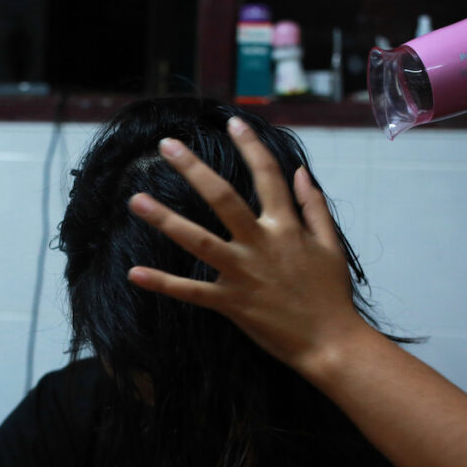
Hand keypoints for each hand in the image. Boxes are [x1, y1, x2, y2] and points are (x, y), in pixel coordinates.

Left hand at [125, 116, 368, 377]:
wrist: (332, 343)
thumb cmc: (331, 295)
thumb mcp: (332, 245)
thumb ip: (314, 206)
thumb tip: (302, 171)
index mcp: (287, 227)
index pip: (268, 176)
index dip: (250, 146)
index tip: (231, 123)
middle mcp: (262, 244)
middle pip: (222, 198)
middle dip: (193, 169)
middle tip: (166, 145)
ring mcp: (244, 273)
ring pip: (198, 241)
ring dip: (165, 220)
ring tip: (136, 200)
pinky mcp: (232, 303)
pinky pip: (191, 292)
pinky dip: (163, 283)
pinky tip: (134, 272)